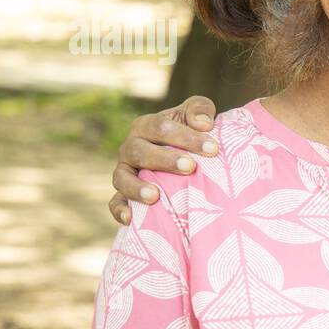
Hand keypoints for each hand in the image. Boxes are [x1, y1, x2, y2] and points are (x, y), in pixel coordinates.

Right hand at [109, 95, 217, 224]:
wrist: (184, 156)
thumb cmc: (191, 134)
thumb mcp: (197, 115)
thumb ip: (200, 109)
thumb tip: (202, 123)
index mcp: (146, 126)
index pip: (162, 127)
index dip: (186, 137)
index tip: (213, 148)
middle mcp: (131, 147)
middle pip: (141, 151)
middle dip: (165, 159)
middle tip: (190, 166)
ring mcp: (125, 171)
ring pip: (122, 178)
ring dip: (136, 187)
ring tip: (155, 196)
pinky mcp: (123, 194)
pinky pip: (115, 202)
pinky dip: (119, 210)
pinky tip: (130, 219)